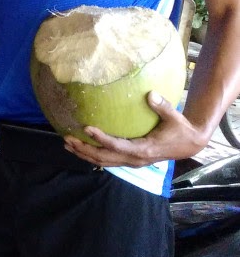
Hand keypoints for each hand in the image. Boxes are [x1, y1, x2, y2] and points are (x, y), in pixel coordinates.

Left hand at [64, 91, 207, 167]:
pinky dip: (92, 155)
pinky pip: (108, 161)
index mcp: (144, 149)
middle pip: (104, 158)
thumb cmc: (181, 129)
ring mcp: (132, 162)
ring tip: (67, 144)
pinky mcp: (130, 160)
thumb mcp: (175, 117)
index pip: (117, 146)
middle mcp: (135, 159)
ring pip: (103, 162)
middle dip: (84, 149)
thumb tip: (150, 94)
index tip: (86, 128)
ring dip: (84, 154)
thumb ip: (162, 106)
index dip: (101, 138)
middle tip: (66, 138)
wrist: (190, 145)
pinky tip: (80, 148)